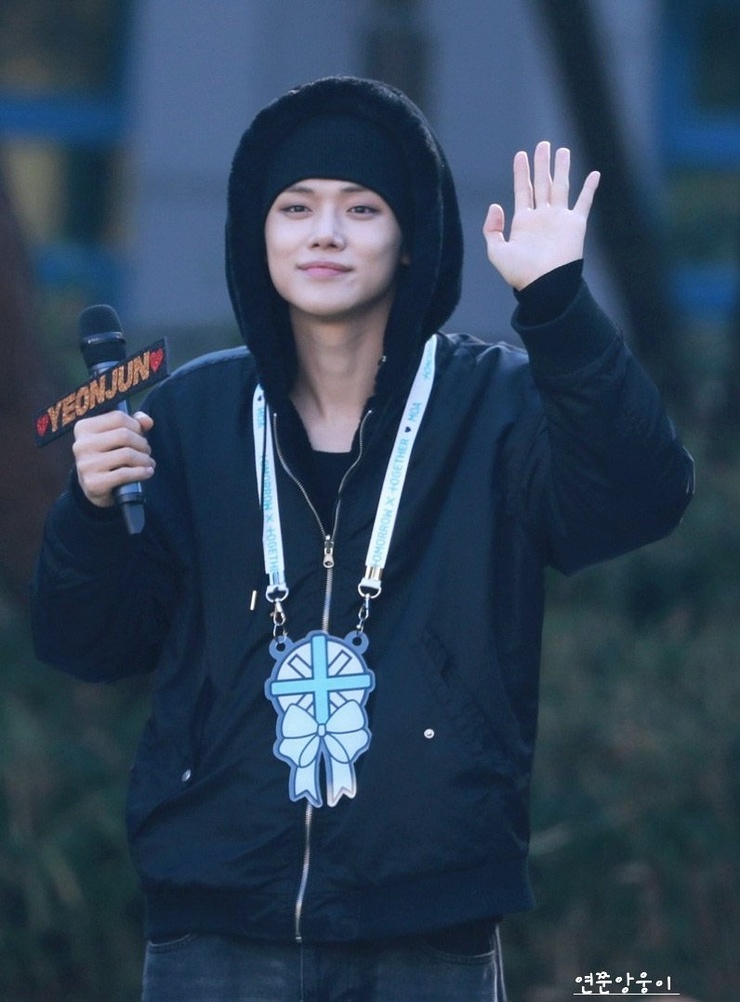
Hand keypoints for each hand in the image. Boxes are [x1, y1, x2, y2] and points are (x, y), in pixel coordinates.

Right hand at [73, 410, 154, 507]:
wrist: (95, 488)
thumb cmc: (108, 457)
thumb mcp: (117, 437)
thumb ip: (133, 424)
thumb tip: (147, 421)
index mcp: (84, 428)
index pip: (118, 417)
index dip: (136, 426)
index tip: (140, 436)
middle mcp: (81, 445)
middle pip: (124, 435)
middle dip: (142, 444)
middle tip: (147, 452)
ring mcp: (86, 465)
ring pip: (127, 454)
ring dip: (144, 459)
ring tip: (148, 463)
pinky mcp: (93, 483)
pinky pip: (124, 474)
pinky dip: (141, 472)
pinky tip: (147, 472)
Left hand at [483, 141, 599, 289]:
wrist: (545, 285)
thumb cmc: (520, 273)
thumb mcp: (496, 252)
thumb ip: (491, 229)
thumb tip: (495, 205)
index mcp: (524, 222)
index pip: (523, 190)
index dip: (521, 172)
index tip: (520, 155)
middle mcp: (542, 217)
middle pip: (543, 183)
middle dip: (542, 164)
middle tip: (543, 144)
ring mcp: (560, 219)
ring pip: (561, 186)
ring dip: (562, 168)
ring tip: (562, 150)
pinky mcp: (576, 224)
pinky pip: (584, 202)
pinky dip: (590, 188)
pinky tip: (594, 173)